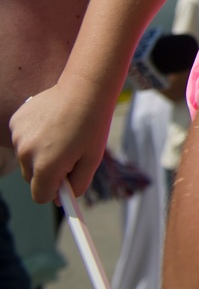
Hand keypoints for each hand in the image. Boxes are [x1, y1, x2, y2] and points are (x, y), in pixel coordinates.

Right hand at [10, 76, 111, 202]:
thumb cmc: (93, 123)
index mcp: (46, 166)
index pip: (41, 196)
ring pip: (26, 159)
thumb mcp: (92, 159)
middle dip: (48, 172)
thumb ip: (77, 185)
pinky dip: (33, 136)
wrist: (86, 86)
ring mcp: (19, 136)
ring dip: (40, 153)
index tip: (66, 180)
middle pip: (32, 179)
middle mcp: (26, 153)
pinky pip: (22, 140)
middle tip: (69, 151)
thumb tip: (61, 201)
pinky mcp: (16, 121)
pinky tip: (50, 123)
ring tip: (61, 133)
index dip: (56, 190)